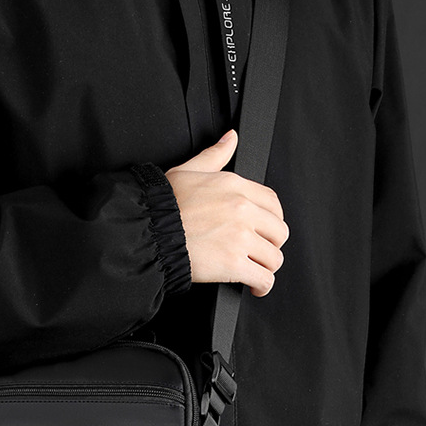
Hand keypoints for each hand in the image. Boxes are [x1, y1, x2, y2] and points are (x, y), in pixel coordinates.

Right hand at [165, 129, 289, 295]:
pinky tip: (255, 286)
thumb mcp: (188, 170)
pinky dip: (263, 285)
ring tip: (256, 270)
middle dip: (271, 244)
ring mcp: (240, 237)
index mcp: (234, 186)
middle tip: (258, 251)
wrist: (146, 232)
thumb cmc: (161, 205)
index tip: (266, 229)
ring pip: (274, 257)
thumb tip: (230, 138)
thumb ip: (215, 155)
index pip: (273, 203)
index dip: (272, 220)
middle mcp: (242, 210)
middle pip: (279, 231)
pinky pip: (264, 277)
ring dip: (267, 266)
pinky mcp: (234, 264)